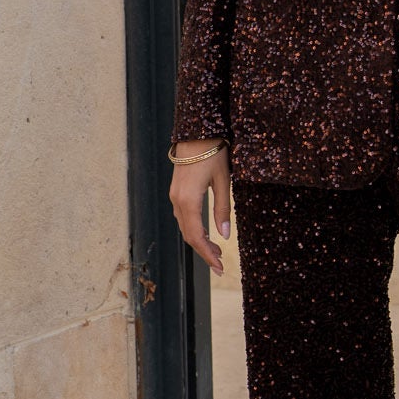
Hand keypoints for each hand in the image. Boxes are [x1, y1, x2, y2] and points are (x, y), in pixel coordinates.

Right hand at [169, 141, 231, 276]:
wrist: (196, 131)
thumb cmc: (213, 153)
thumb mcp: (224, 181)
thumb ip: (223, 208)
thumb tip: (224, 236)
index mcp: (189, 201)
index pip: (197, 237)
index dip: (208, 254)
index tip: (220, 267)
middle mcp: (177, 201)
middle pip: (189, 235)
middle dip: (204, 252)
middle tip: (220, 265)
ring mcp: (174, 196)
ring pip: (185, 227)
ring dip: (199, 241)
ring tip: (217, 251)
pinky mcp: (176, 191)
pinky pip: (183, 217)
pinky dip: (194, 229)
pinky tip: (206, 233)